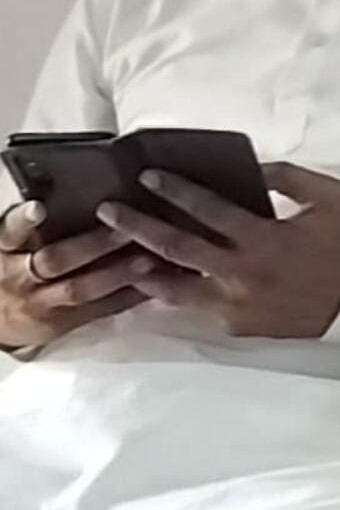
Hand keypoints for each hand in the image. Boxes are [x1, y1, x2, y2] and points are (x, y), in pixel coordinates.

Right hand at [0, 202, 154, 349]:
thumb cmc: (12, 264)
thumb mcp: (11, 244)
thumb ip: (32, 225)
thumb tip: (78, 186)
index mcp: (5, 249)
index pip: (10, 232)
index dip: (24, 221)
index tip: (39, 208)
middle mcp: (19, 276)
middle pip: (55, 260)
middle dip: (92, 246)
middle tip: (125, 230)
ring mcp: (41, 302)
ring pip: (79, 289)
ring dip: (116, 274)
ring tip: (149, 259)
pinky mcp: (60, 323)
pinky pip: (97, 310)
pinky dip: (127, 296)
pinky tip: (156, 282)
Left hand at [97, 161, 339, 338]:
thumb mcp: (332, 200)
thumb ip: (291, 179)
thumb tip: (253, 169)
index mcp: (263, 239)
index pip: (209, 209)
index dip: (176, 190)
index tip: (148, 177)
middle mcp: (240, 272)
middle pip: (177, 247)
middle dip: (138, 225)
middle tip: (109, 211)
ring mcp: (233, 303)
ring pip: (174, 286)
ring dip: (142, 268)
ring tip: (118, 255)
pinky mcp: (233, 325)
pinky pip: (194, 306)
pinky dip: (171, 293)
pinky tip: (155, 282)